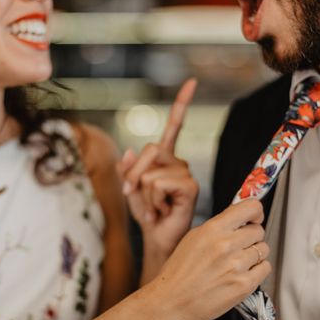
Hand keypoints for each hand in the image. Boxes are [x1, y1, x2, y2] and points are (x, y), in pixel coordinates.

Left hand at [118, 79, 198, 257]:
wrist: (156, 237)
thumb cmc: (146, 213)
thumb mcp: (130, 188)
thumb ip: (127, 168)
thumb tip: (128, 151)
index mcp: (164, 158)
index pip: (175, 126)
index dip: (182, 104)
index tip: (192, 82)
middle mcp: (177, 162)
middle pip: (150, 149)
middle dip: (134, 173)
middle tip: (132, 192)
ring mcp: (185, 174)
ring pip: (151, 172)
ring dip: (144, 194)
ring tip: (153, 207)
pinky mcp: (190, 188)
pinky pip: (160, 184)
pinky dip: (153, 201)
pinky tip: (161, 212)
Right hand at [145, 199, 270, 319]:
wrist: (173, 301)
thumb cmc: (180, 271)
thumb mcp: (194, 237)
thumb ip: (219, 225)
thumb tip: (239, 216)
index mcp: (213, 229)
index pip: (251, 208)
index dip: (256, 212)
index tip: (254, 218)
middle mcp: (226, 244)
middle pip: (258, 230)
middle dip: (251, 236)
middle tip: (239, 245)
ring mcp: (236, 265)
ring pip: (263, 249)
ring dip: (254, 254)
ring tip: (237, 262)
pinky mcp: (244, 285)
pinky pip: (265, 268)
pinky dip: (257, 270)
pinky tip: (242, 273)